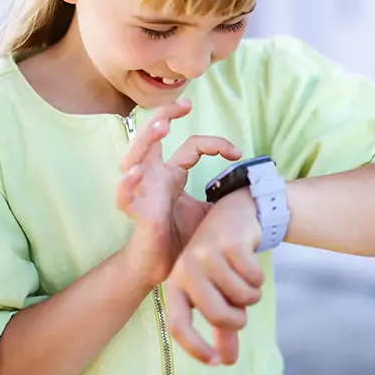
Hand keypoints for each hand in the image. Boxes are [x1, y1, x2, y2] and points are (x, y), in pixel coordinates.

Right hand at [116, 99, 241, 286]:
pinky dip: (127, 183)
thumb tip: (250, 192)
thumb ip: (221, 199)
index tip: (237, 152)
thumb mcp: (207, 213)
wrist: (161, 268)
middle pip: (152, 137)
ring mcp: (142, 191)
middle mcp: (154, 176)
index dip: (215, 143)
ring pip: (133, 156)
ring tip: (161, 127)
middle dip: (164, 116)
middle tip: (184, 105)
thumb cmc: (181, 238)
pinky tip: (136, 173)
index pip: (191, 146)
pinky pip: (124, 196)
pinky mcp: (135, 213)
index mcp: (172, 174)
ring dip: (145, 140)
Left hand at [164, 190, 264, 365]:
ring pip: (241, 297)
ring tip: (246, 280)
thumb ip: (220, 327)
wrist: (235, 213)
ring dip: (252, 294)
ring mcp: (207, 255)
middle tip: (243, 313)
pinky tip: (251, 262)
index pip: (178, 325)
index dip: (196, 348)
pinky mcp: (229, 244)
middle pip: (218, 315)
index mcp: (176, 283)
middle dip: (238, 319)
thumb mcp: (217, 291)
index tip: (217, 363)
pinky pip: (253, 278)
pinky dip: (258, 278)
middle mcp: (186, 269)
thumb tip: (227, 362)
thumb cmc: (223, 259)